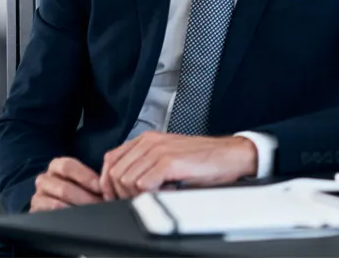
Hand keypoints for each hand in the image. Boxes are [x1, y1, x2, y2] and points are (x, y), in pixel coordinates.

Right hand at [30, 157, 102, 211]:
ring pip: (57, 204)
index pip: (68, 166)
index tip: (101, 187)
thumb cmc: (78, 189)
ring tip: (92, 214)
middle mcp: (44, 179)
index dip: (86, 177)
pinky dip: (66, 218)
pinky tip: (78, 220)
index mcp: (56, 166)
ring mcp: (38, 196)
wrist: (61, 205)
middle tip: (100, 205)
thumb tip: (109, 183)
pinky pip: (50, 216)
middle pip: (64, 188)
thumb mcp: (84, 180)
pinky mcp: (35, 212)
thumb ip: (93, 179)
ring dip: (77, 210)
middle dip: (85, 199)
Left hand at [99, 132, 257, 199]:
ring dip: (136, 195)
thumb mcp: (168, 157)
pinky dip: (150, 195)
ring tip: (155, 194)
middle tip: (138, 199)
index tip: (117, 196)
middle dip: (121, 193)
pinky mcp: (169, 161)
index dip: (109, 182)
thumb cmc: (202, 160)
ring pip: (126, 180)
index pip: (110, 159)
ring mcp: (159, 150)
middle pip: (115, 172)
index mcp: (147, 139)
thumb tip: (123, 185)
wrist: (229, 155)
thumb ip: (146, 164)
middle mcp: (150, 141)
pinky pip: (143, 184)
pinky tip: (165, 193)